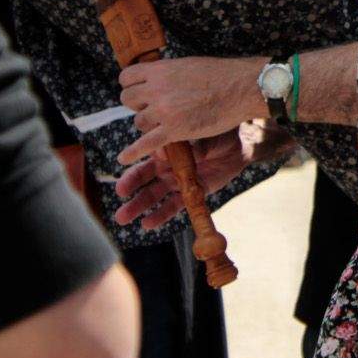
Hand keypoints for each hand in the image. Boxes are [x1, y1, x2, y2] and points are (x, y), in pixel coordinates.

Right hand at [112, 122, 269, 231]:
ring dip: (139, 206)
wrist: (239, 145)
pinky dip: (160, 215)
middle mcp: (167, 165)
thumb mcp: (202, 136)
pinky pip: (173, 205)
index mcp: (166, 149)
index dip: (134, 172)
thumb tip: (162, 149)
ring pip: (154, 195)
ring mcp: (177, 180)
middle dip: (129, 188)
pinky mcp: (190, 192)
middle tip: (118, 197)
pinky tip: (147, 224)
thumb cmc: (217, 133)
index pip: (143, 159)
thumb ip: (185, 145)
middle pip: (143, 179)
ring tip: (123, 218)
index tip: (126, 181)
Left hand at [118, 56, 264, 166]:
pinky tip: (123, 159)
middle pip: (128, 100)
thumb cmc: (221, 74)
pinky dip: (133, 152)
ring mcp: (163, 111)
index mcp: (159, 70)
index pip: (126, 78)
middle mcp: (156, 89)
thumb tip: (156, 81)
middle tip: (155, 107)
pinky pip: (145, 144)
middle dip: (139, 105)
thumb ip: (167, 74)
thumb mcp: (187, 65)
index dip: (133, 86)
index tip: (142, 91)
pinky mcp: (173, 130)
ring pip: (139, 122)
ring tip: (167, 123)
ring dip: (149, 124)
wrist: (241, 87)